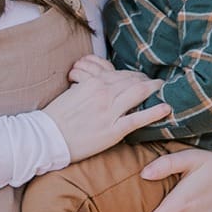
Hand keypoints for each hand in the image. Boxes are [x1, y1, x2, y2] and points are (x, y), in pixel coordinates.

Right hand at [44, 58, 169, 162]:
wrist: (45, 137)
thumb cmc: (56, 117)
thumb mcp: (73, 93)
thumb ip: (89, 87)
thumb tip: (100, 86)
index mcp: (94, 82)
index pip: (122, 74)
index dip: (136, 76)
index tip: (144, 80)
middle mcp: (103, 92)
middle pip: (134, 81)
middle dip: (148, 82)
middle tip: (158, 86)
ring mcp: (109, 111)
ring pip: (139, 94)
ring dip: (155, 91)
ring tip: (166, 92)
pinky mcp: (112, 130)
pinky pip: (137, 119)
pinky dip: (154, 112)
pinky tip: (166, 109)